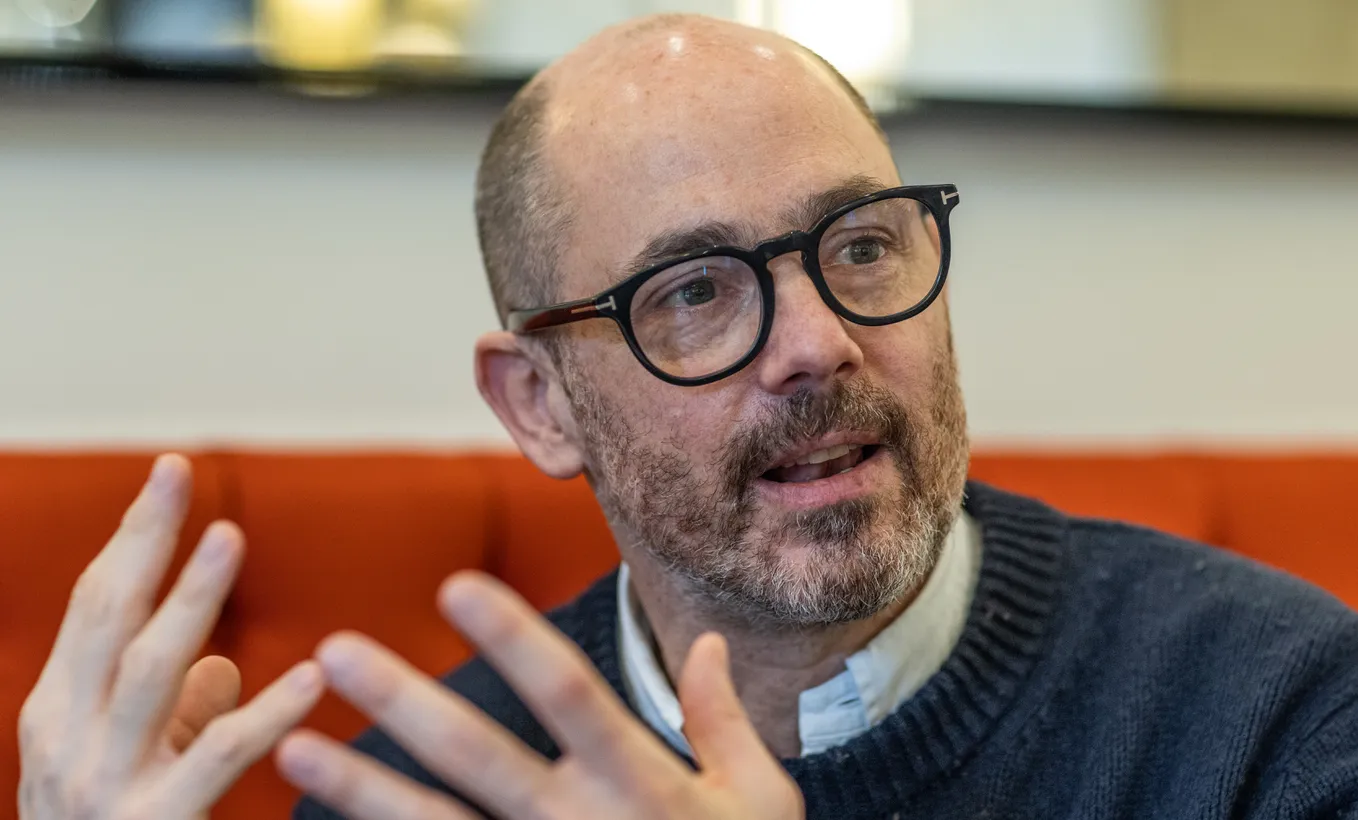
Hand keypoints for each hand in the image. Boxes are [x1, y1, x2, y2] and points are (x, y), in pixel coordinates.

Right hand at [18, 454, 325, 819]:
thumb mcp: (126, 771)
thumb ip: (172, 714)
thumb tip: (217, 660)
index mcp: (56, 714)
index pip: (93, 606)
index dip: (130, 538)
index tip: (169, 474)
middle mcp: (65, 740)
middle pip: (107, 619)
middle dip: (143, 541)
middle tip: (180, 472)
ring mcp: (103, 786)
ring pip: (148, 673)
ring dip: (190, 600)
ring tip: (232, 538)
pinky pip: (214, 761)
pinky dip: (263, 714)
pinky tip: (310, 678)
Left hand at [276, 572, 804, 819]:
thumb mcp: (762, 802)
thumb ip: (723, 720)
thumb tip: (705, 642)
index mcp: (642, 782)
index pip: (569, 694)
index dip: (512, 639)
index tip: (456, 584)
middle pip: (481, 759)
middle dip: (407, 705)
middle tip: (335, 650)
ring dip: (362, 791)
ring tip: (294, 748)